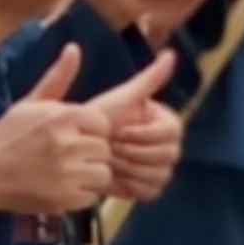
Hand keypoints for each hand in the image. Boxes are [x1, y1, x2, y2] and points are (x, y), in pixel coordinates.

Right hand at [0, 53, 114, 221]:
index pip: (102, 124)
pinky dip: (78, 195)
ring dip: (87, 176)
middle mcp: (67, 143)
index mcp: (62, 116)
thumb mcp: (30, 104)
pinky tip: (58, 188)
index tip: (70, 137)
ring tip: (63, 173)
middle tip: (64, 158)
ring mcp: (65, 172)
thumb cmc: (6, 136)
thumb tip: (74, 47)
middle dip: (89, 154)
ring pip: (102, 174)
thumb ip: (58, 78)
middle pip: (104, 150)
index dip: (89, 132)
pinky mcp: (62, 198)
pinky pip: (91, 197)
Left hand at [90, 47, 183, 202]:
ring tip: (107, 161)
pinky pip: (150, 190)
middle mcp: (168, 145)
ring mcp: (160, 167)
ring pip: (159, 174)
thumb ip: (148, 79)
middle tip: (109, 148)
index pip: (172, 132)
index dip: (143, 134)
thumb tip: (171, 54)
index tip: (118, 131)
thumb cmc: (94, 120)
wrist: (71, 150)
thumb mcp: (121, 98)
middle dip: (133, 152)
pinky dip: (130, 185)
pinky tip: (113, 176)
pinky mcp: (148, 187)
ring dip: (129, 168)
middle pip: (168, 155)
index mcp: (165, 122)